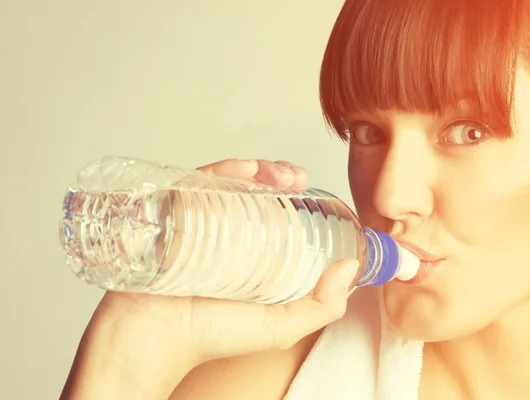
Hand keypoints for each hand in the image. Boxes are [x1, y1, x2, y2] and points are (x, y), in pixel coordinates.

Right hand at [61, 159, 358, 399]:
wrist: (149, 340)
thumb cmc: (209, 336)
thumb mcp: (278, 327)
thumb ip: (320, 306)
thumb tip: (349, 268)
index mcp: (248, 257)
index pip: (274, 217)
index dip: (297, 200)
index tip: (316, 193)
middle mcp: (222, 236)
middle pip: (252, 194)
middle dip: (278, 177)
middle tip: (297, 178)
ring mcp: (197, 223)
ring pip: (228, 184)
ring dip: (256, 170)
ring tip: (279, 174)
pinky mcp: (172, 214)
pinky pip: (197, 183)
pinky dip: (221, 171)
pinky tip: (243, 171)